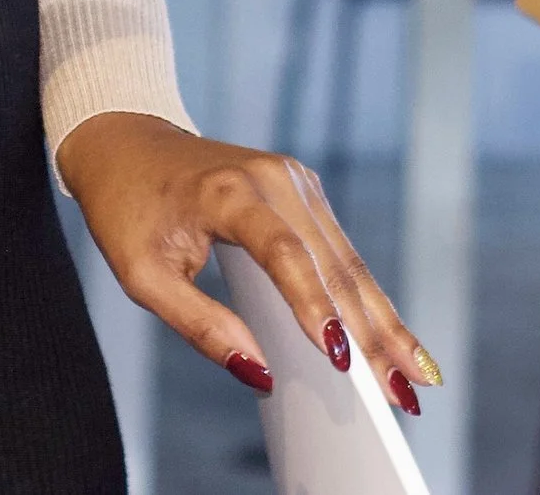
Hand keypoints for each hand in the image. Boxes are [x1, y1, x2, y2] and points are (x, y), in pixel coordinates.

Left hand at [55, 112, 440, 414]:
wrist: (122, 143)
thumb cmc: (126, 209)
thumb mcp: (141, 275)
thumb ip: (198, 325)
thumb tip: (260, 373)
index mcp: (227, 191)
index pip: (282, 253)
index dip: (314, 306)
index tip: (341, 359)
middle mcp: (272, 177)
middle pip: (332, 265)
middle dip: (371, 334)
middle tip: (402, 395)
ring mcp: (293, 179)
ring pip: (348, 262)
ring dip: (384, 322)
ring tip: (416, 381)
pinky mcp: (302, 190)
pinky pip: (340, 251)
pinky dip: (367, 298)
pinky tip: (394, 340)